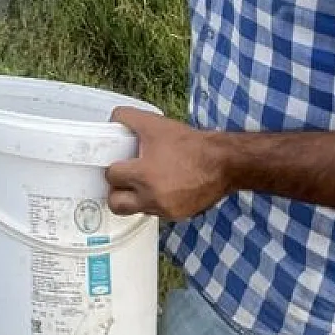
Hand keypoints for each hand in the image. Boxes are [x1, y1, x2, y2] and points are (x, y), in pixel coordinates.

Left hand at [104, 107, 232, 219]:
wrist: (222, 163)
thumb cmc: (188, 144)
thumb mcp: (154, 124)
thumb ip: (127, 118)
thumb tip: (113, 121)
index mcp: (143, 175)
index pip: (112, 176)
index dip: (113, 167)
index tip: (119, 162)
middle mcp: (152, 197)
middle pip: (116, 204)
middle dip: (116, 192)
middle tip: (122, 180)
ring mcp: (164, 210)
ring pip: (136, 210)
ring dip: (135, 198)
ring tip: (143, 182)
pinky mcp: (177, 216)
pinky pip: (156, 212)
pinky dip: (154, 201)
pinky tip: (162, 187)